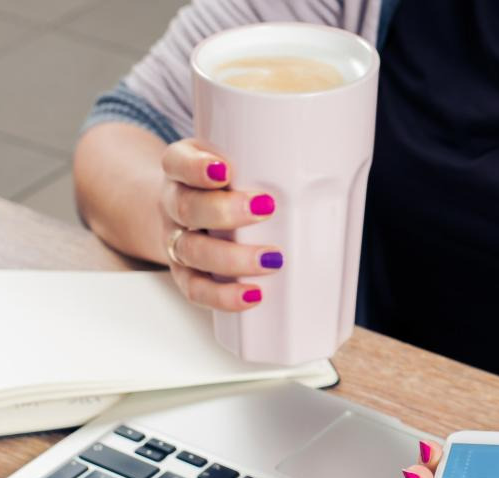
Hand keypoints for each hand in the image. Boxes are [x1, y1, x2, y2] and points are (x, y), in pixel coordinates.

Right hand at [159, 138, 282, 310]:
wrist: (186, 213)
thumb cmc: (223, 187)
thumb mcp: (234, 162)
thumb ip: (263, 160)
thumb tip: (324, 162)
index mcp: (182, 171)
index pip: (177, 162)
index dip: (196, 168)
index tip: (225, 171)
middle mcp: (174, 205)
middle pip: (187, 208)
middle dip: (225, 211)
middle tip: (265, 209)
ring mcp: (177, 241)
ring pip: (193, 251)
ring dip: (232, 258)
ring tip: (270, 259)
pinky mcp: (185, 274)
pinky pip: (197, 289)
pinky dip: (223, 296)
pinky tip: (252, 295)